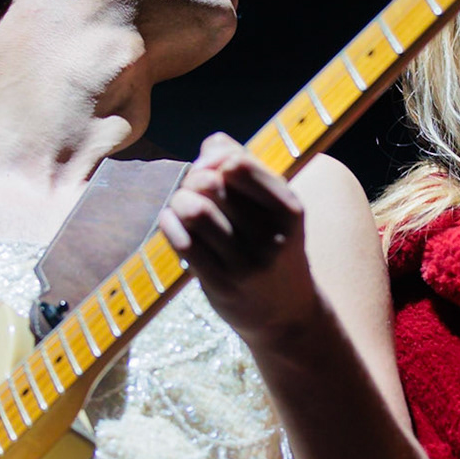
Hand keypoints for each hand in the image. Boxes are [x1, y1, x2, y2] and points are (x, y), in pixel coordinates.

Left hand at [157, 134, 319, 341]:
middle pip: (210, 184)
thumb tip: (212, 144)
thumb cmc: (274, 247)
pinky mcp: (222, 284)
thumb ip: (247, 167)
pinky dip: (170, 224)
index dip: (214, 159)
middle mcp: (271, 236)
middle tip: (192, 190)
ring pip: (194, 211)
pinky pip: (183, 242)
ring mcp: (246, 263)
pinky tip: (174, 223)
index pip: (238, 164)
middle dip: (192, 179)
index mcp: (289, 209)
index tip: (211, 168)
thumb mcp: (277, 209)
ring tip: (182, 206)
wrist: (287, 314)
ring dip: (179, 202)